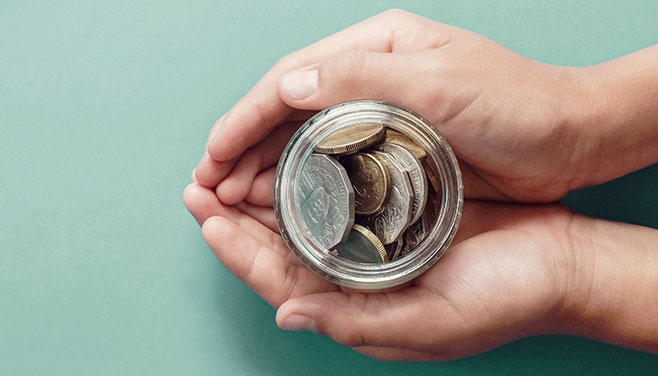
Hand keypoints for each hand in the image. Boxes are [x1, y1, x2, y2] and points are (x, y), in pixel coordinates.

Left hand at [184, 182, 582, 360]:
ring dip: (260, 194)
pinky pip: (335, 194)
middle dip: (233, 218)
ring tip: (227, 168)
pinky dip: (305, 178)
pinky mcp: (393, 211)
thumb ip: (356, 322)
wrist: (560, 262)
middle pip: (277, 247)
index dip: (235, 249)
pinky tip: (285, 158)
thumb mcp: (430, 324)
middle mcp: (354, 276)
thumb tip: (287, 314)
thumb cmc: (503, 299)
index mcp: (355, 306)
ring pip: (299, 219)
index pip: (277, 278)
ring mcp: (371, 243)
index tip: (205, 215)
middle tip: (198, 184)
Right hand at [194, 9, 597, 202]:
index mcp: (377, 48)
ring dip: (264, 165)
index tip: (214, 152)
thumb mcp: (442, 85)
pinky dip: (300, 180)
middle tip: (209, 183)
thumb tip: (290, 84)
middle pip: (288, 108)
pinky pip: (331, 162)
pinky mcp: (392, 147)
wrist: (572, 137)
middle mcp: (371, 76)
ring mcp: (379, 112)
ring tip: (231, 196)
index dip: (245, 115)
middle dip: (243, 144)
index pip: (292, 78)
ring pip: (303, 137)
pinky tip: (279, 200)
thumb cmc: (518, 104)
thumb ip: (364, 80)